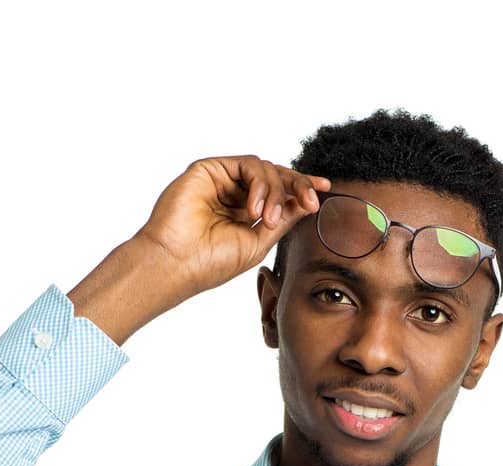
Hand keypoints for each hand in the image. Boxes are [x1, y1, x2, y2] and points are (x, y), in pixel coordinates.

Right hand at [137, 155, 331, 296]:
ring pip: (264, 169)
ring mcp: (222, 181)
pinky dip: (258, 183)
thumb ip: (283, 220)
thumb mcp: (259, 243)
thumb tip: (307, 202)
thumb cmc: (211, 262)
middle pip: (276, 176)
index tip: (325, 189)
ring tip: (267, 219)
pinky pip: (247, 165)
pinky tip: (254, 209)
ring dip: (275, 192)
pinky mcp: (210, 169)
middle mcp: (235, 194)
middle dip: (298, 184)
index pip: (279, 194)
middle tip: (312, 198)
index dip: (302, 188)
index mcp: (245, 214)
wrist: (177, 263)